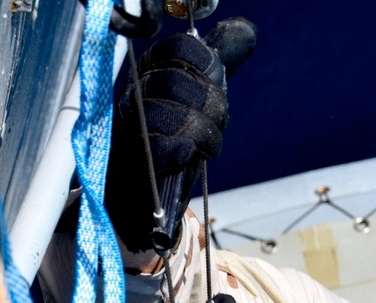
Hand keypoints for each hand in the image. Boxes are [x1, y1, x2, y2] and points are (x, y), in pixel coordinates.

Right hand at [106, 32, 227, 252]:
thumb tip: (247, 30)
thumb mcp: (198, 98)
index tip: (209, 91)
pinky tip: (186, 157)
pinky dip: (186, 152)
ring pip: (178, 114)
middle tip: (211, 127)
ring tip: (201, 147)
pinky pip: (167, 147)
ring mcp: (129, 126)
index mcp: (150, 69)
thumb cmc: (171, 145)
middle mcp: (134, 91)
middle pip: (183, 81)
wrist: (143, 200)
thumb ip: (218, 64)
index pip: (183, 47)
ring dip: (203, 135)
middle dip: (211, 108)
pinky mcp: (132, 161)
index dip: (207, 69)